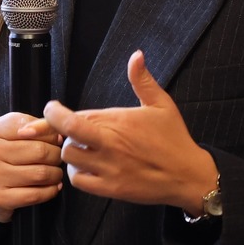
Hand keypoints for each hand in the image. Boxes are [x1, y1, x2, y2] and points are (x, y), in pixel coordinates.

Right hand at [0, 110, 64, 222]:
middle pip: (40, 151)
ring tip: (55, 173)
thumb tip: (59, 136)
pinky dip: (50, 191)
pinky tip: (52, 187)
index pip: (33, 128)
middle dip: (56, 156)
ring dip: (56, 174)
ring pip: (41, 174)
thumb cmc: (7, 157)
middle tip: (57, 160)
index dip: (51, 136)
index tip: (53, 142)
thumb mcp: (16, 134)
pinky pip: (36, 195)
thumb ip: (37, 127)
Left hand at [44, 51, 218, 215]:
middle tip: (68, 129)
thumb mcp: (161, 104)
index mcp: (119, 121)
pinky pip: (78, 180)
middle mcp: (110, 144)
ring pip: (69, 157)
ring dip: (69, 150)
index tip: (53, 110)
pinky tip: (87, 166)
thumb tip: (136, 56)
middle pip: (67, 134)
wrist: (189, 176)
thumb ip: (142, 80)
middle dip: (59, 129)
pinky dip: (76, 172)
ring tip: (82, 147)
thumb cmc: (174, 139)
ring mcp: (109, 168)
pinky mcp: (111, 188)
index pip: (75, 116)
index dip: (59, 113)